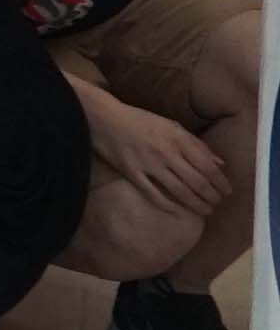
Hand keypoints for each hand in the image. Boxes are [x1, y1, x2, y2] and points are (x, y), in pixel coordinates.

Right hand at [93, 96, 232, 223]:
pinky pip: (153, 194)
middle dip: (212, 196)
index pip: (208, 166)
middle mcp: (166, 153)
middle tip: (217, 203)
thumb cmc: (139, 120)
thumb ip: (196, 144)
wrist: (103, 118)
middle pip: (197, 181)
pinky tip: (178, 211)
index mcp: (178, 139)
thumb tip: (219, 163)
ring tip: (205, 210)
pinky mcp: (132, 173)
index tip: (227, 191)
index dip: (221, 182)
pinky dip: (168, 205)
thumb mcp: (171, 125)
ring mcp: (149, 165)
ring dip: (196, 204)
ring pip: (179, 191)